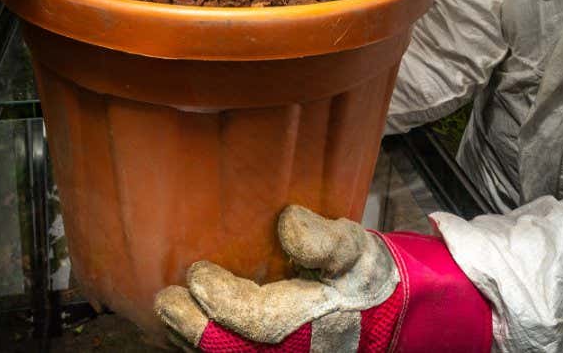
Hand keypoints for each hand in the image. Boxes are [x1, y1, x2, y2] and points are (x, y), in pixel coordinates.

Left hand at [155, 205, 491, 352]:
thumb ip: (323, 239)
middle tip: (167, 301)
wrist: (395, 315)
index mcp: (310, 324)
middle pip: (227, 351)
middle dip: (190, 329)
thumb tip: (286, 222)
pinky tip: (190, 328)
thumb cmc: (370, 279)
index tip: (196, 273)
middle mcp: (291, 351)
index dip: (218, 298)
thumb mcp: (354, 250)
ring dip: (192, 340)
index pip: (252, 320)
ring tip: (170, 314)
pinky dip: (209, 345)